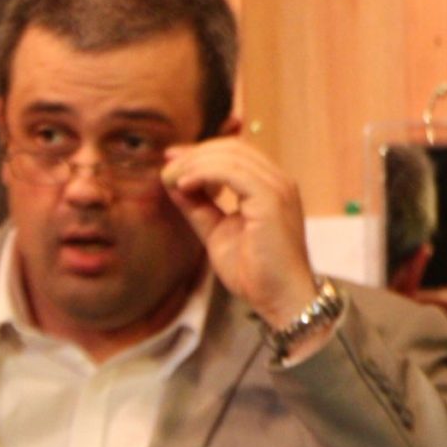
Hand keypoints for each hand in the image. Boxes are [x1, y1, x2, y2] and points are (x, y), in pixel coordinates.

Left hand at [159, 137, 317, 328]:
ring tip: (171, 179)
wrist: (279, 298)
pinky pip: (232, 172)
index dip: (200, 152)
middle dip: (194, 155)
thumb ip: (199, 206)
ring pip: (231, 156)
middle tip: (167, 168)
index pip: (235, 153)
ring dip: (194, 163)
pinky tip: (184, 186)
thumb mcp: (217, 231)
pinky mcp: (271, 200)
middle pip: (232, 148)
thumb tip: (175, 183)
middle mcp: (278, 182)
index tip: (171, 161)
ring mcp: (278, 188)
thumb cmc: (254, 271)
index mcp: (270, 187)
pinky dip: (203, 173)